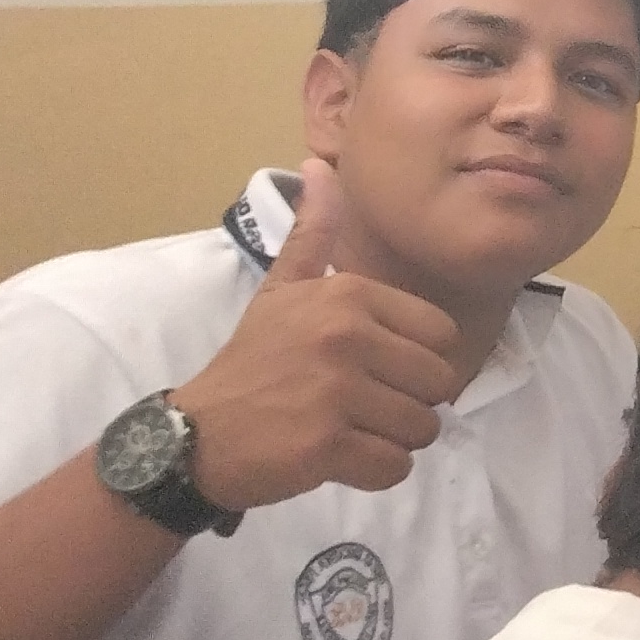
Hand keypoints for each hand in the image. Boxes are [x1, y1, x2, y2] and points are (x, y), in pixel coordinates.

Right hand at [172, 158, 465, 509]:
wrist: (197, 435)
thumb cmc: (252, 361)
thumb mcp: (282, 288)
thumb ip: (314, 233)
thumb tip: (319, 167)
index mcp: (349, 295)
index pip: (441, 336)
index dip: (414, 360)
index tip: (370, 368)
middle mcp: (347, 336)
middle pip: (439, 385)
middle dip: (407, 404)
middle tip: (356, 406)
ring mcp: (337, 392)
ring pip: (423, 429)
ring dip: (390, 439)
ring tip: (343, 429)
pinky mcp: (327, 446)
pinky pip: (396, 468)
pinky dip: (373, 472)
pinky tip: (334, 457)